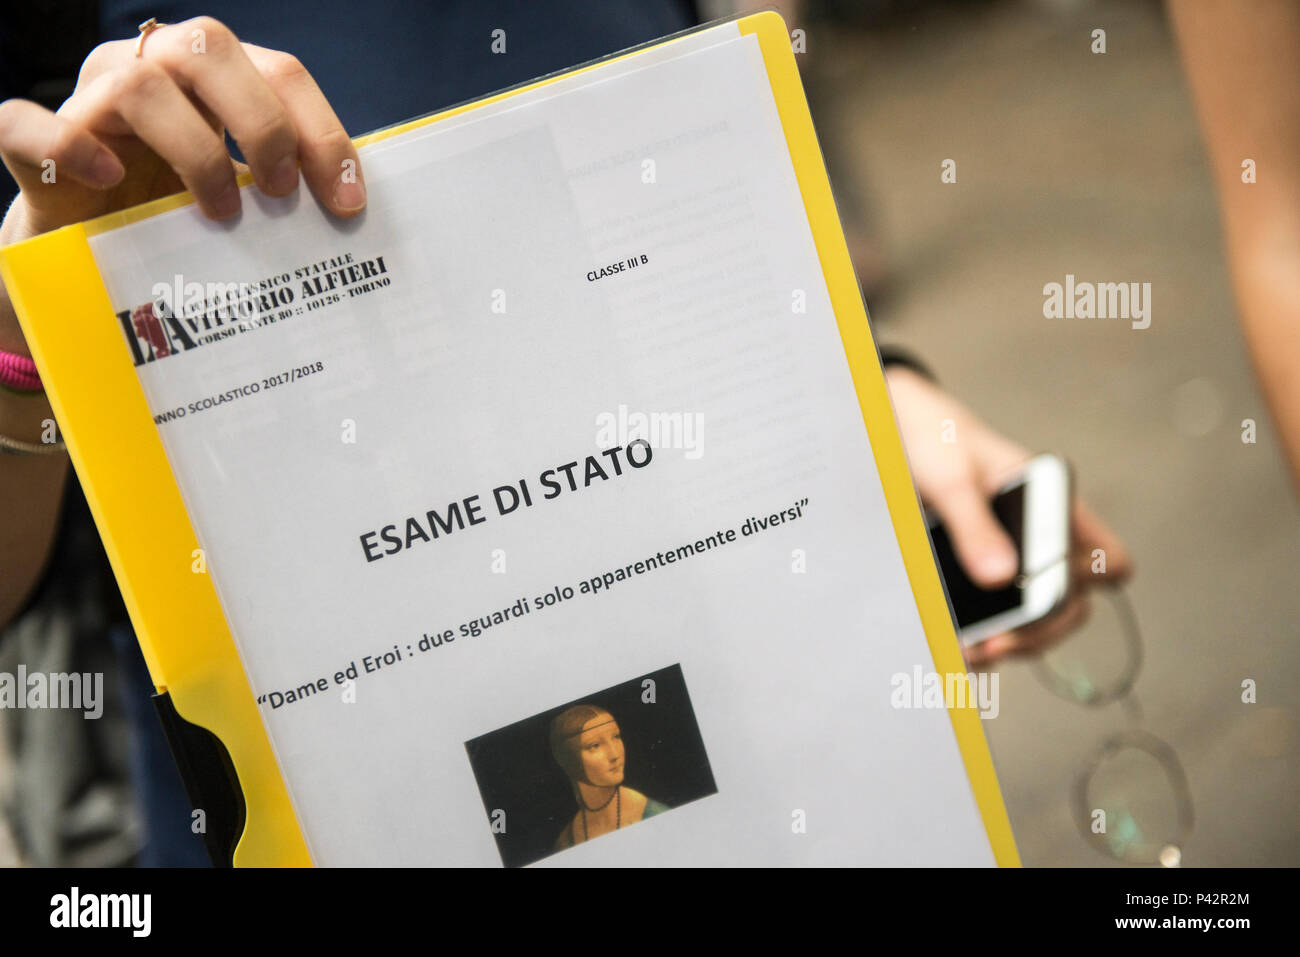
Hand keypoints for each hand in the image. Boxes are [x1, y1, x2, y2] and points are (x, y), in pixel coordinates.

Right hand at [0, 16, 365, 352]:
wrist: (89, 249)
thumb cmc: (179, 213)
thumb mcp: (243, 194)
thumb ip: (287, 187)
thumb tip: (353, 218)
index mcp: (214, 76)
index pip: (281, 72)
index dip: (323, 132)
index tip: (347, 202)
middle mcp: (152, 69)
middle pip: (212, 48)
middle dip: (264, 124)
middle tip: (282, 193)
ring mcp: (90, 100)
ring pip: (140, 84)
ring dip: (196, 151)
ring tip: (222, 213)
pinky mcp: (33, 145)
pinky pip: (29, 125)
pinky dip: (69, 147)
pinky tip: (108, 179)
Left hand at [885, 365, 1133, 666]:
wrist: (893, 436)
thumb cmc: (938, 441)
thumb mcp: (953, 477)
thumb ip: (974, 524)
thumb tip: (1001, 578)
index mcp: (1054, 508)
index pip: (1107, 559)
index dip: (1091, 580)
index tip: (1052, 587)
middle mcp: (1040, 543)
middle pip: (1070, 606)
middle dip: (1041, 630)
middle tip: (997, 642)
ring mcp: (1008, 567)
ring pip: (1032, 622)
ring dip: (1010, 643)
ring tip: (972, 653)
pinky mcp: (974, 583)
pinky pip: (990, 621)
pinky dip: (977, 638)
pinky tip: (953, 645)